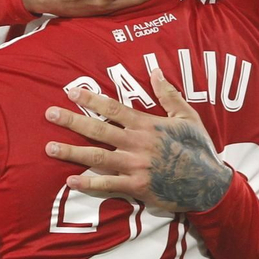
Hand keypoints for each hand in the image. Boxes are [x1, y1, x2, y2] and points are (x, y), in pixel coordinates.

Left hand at [43, 65, 231, 213]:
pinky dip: (88, 183)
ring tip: (49, 148)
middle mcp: (137, 144)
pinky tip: (70, 181)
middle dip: (72, 121)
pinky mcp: (136, 187)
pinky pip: (108, 185)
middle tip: (50, 114)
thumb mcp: (187, 117)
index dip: (91, 99)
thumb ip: (168, 95)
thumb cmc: (198, 148)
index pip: (113, 108)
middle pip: (98, 130)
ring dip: (71, 152)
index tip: (72, 92)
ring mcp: (135, 166)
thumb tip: (155, 70)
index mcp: (147, 125)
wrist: (209, 184)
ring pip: (96, 157)